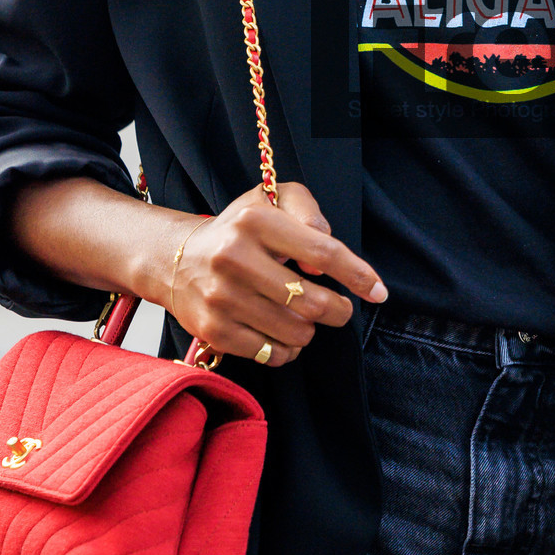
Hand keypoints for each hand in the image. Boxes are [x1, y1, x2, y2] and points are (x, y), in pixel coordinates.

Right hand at [160, 179, 385, 367]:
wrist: (175, 260)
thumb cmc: (238, 230)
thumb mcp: (271, 200)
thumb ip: (307, 212)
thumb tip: (321, 261)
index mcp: (254, 221)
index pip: (321, 251)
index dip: (357, 274)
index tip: (378, 292)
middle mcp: (234, 258)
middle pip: (313, 301)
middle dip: (338, 310)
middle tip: (339, 309)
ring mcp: (221, 297)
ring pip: (296, 332)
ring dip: (310, 330)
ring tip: (301, 316)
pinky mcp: (214, 330)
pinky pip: (272, 354)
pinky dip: (287, 349)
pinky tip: (281, 333)